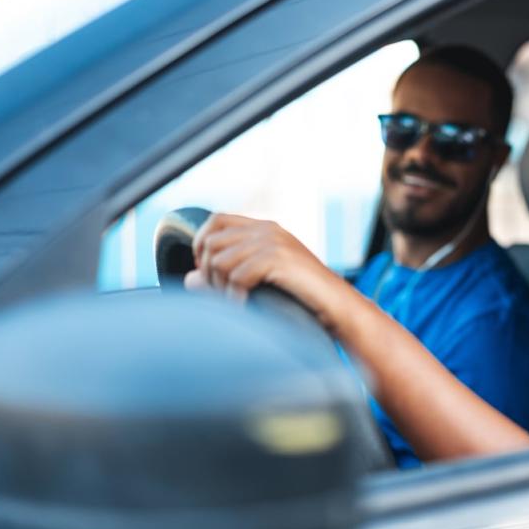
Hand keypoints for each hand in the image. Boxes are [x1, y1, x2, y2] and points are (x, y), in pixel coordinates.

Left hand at [187, 213, 344, 324]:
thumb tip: (188, 280)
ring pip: (220, 260)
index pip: (215, 221)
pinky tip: (247, 306)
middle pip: (212, 241)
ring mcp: (275, 242)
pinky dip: (235, 296)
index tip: (208, 273)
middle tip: (223, 295)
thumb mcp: (263, 280)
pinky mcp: (279, 259)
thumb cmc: (304, 298)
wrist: (340, 307)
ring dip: (221, 288)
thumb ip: (229, 274)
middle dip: (209, 273)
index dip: (202, 245)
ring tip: (238, 303)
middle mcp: (268, 229)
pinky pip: (237, 276)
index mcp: (266, 228)